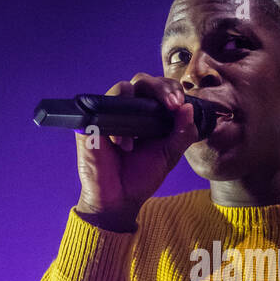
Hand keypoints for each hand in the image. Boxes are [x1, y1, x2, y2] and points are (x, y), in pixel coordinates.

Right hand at [74, 73, 197, 228]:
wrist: (119, 199)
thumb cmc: (141, 176)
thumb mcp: (169, 155)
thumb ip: (182, 133)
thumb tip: (188, 109)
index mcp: (149, 114)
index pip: (160, 88)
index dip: (172, 89)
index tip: (181, 103)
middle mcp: (130, 110)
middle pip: (143, 81)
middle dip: (160, 88)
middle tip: (172, 104)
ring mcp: (110, 114)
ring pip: (122, 88)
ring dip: (137, 106)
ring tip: (142, 135)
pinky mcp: (91, 123)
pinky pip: (101, 108)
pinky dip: (115, 123)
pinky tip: (123, 144)